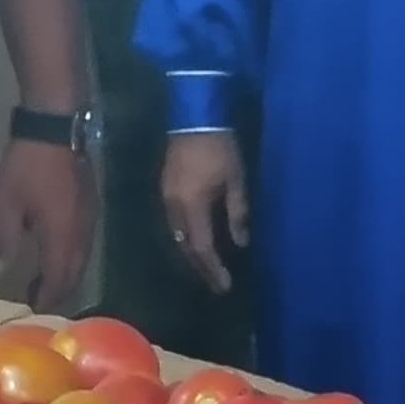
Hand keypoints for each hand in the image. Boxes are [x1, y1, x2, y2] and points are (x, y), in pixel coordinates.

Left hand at [0, 137, 95, 306]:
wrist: (55, 128)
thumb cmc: (27, 166)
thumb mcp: (6, 204)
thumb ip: (4, 241)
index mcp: (60, 236)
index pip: (57, 278)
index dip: (46, 297)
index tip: (32, 308)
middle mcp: (81, 233)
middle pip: (74, 273)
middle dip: (58, 291)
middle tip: (37, 300)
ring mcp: (90, 218)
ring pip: (82, 259)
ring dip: (66, 275)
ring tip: (45, 282)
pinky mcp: (91, 206)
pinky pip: (85, 243)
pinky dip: (72, 258)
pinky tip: (58, 253)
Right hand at [161, 129, 248, 294]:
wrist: (194, 117)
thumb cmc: (220, 148)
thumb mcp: (236, 180)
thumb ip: (237, 213)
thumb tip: (240, 243)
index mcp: (192, 206)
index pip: (202, 247)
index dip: (213, 269)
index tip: (224, 286)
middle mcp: (173, 207)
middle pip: (185, 247)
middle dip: (201, 267)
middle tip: (217, 283)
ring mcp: (165, 197)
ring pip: (176, 237)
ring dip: (192, 254)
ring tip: (208, 267)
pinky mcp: (164, 189)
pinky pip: (173, 223)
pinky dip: (186, 237)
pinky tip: (197, 240)